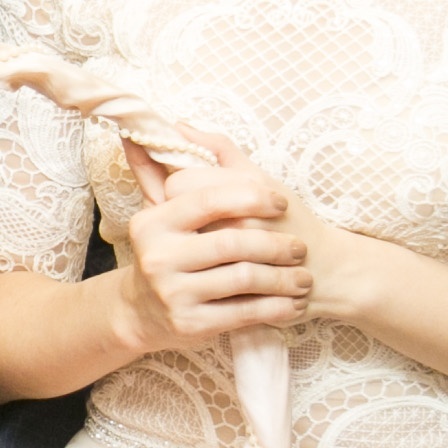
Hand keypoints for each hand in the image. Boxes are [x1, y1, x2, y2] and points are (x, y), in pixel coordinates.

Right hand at [113, 136, 310, 352]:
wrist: (144, 312)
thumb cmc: (170, 250)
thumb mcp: (169, 209)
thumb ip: (180, 165)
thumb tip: (176, 123)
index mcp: (153, 221)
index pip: (209, 199)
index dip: (251, 197)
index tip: (280, 202)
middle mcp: (157, 256)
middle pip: (232, 242)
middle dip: (276, 245)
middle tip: (300, 249)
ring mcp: (171, 292)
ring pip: (243, 278)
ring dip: (283, 279)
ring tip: (303, 278)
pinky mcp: (189, 324)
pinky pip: (243, 312)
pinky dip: (275, 307)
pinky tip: (291, 304)